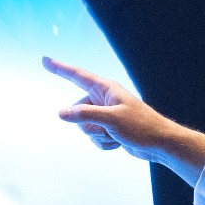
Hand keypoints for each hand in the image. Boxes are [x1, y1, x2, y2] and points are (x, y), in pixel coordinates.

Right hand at [43, 57, 204, 180]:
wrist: (159, 144)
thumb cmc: (140, 127)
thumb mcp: (111, 119)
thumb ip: (85, 115)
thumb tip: (62, 113)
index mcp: (106, 89)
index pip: (77, 76)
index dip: (60, 69)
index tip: (45, 60)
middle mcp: (104, 99)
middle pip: (78, 110)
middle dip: (89, 125)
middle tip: (108, 129)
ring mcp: (105, 114)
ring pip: (85, 127)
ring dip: (98, 136)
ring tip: (117, 135)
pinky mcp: (109, 128)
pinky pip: (94, 137)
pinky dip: (104, 143)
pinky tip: (119, 142)